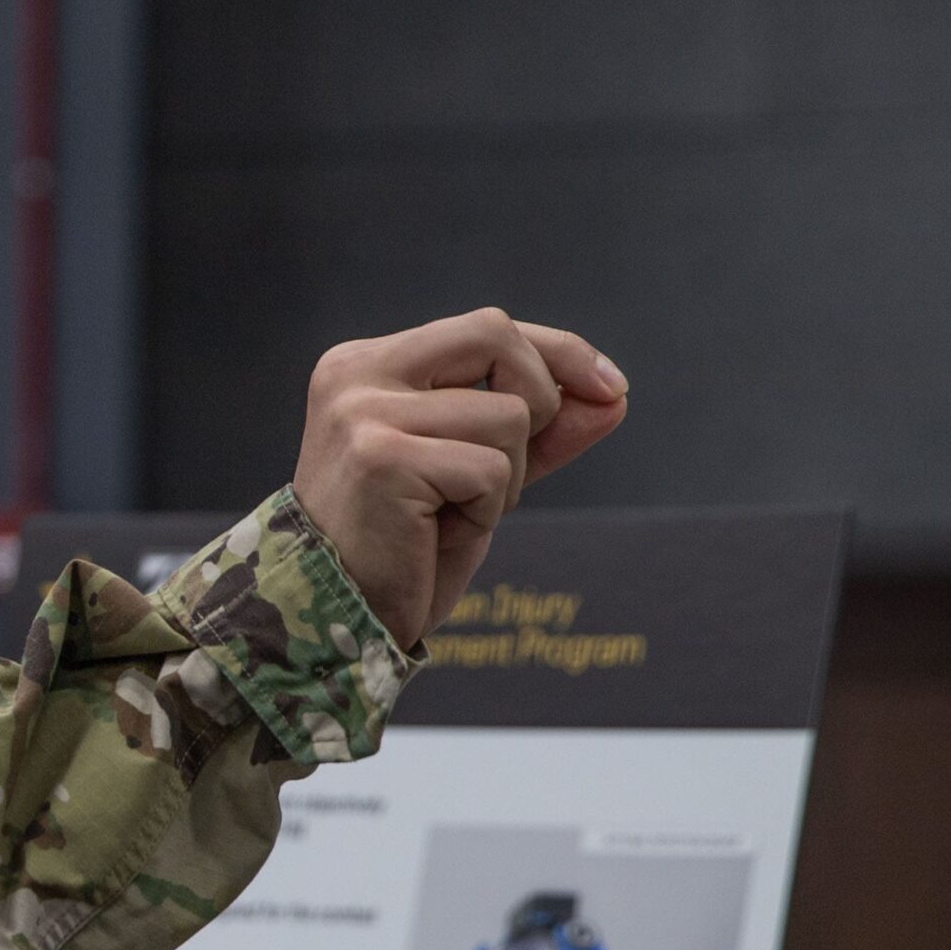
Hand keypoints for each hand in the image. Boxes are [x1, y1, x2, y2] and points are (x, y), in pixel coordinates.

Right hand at [290, 308, 628, 644]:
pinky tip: (436, 534)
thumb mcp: (478, 478)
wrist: (336, 620)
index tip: (611, 388)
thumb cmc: (400, 550)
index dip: (557, 353)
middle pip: (495, 337)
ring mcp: (363, 413)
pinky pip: (490, 468)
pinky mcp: (381, 457)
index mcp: (363, 365)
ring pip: (506, 415)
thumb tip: (614, 396)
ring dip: (505, 480)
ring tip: (449, 516)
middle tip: (511, 469)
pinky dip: (484, 511)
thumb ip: (538, 433)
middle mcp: (355, 375)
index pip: (483, 329)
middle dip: (538, 399)